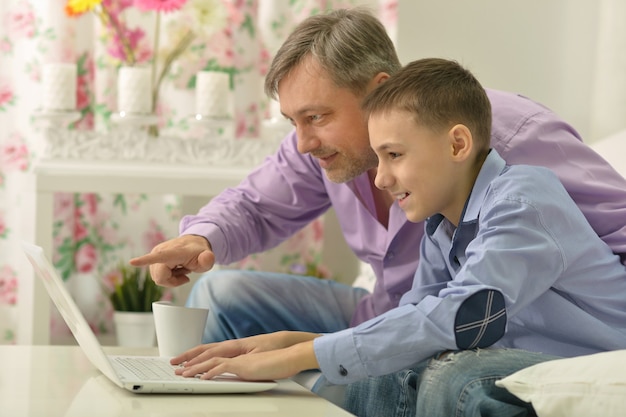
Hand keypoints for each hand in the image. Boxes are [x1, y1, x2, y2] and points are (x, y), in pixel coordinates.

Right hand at [129, 235, 214, 286]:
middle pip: (160, 277)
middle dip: (172, 281)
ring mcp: (156, 253)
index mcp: (174, 251)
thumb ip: (208, 259)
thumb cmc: (199, 252)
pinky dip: (168, 276)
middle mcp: (161, 250)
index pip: (159, 256)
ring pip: (158, 278)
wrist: (194, 243)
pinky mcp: (153, 257)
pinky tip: (176, 269)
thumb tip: (206, 258)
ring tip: (181, 269)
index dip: (145, 260)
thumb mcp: (207, 257)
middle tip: (185, 274)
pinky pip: (158, 276)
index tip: (132, 262)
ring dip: (171, 278)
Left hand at [173, 332, 319, 380]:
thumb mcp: (256, 366)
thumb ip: (244, 368)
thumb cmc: (277, 361)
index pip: (212, 352)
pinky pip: (223, 367)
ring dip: (195, 367)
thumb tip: (236, 373)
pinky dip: (211, 372)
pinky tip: (202, 378)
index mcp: (237, 352)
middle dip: (189, 359)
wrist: (290, 355)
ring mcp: (238, 357)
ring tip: (183, 373)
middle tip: (175, 365)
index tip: (185, 363)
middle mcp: (235, 352)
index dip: (197, 356)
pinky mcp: (243, 364)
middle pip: (207, 352)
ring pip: (211, 359)